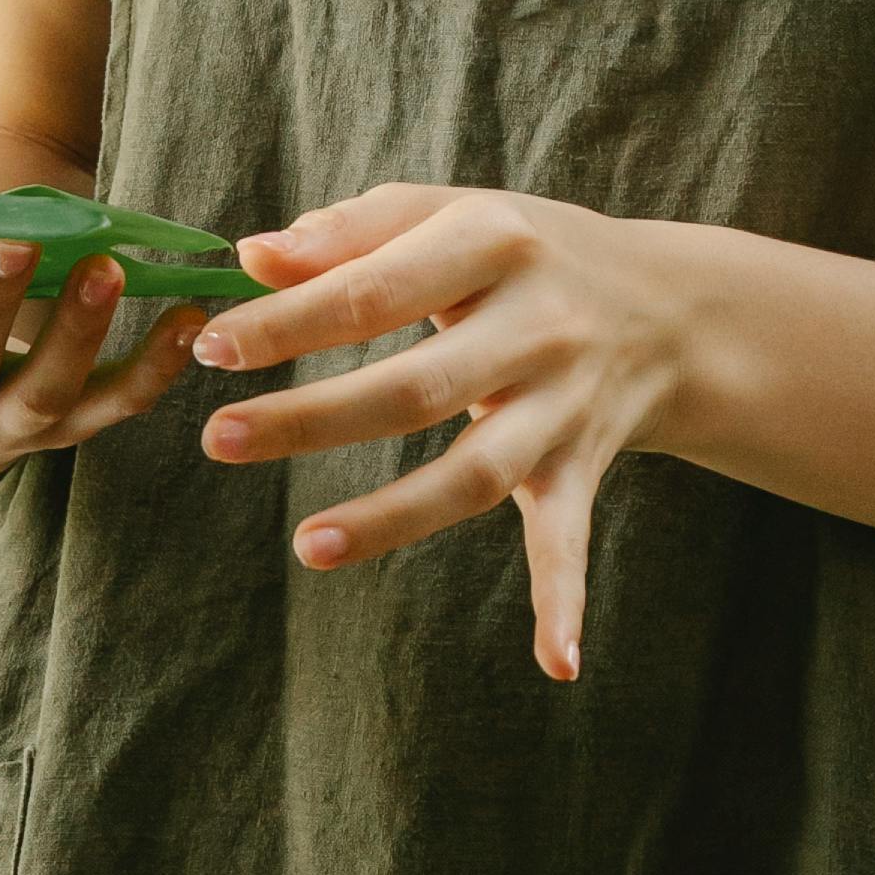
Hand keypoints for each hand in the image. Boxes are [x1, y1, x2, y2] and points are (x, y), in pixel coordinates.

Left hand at [195, 184, 713, 684]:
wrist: (662, 304)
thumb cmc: (519, 251)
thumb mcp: (446, 212)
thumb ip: (348, 231)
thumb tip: (250, 257)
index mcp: (494, 242)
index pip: (376, 289)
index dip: (290, 322)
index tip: (212, 348)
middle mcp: (537, 325)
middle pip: (417, 387)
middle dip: (315, 417)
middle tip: (220, 438)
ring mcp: (562, 403)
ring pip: (476, 472)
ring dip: (395, 516)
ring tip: (309, 544)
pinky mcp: (583, 464)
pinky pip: (571, 536)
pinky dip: (567, 597)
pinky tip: (557, 662)